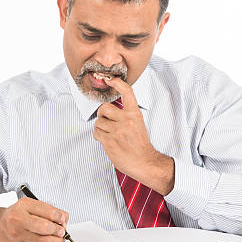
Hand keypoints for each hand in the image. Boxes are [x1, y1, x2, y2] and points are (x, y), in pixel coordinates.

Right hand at [0, 199, 68, 241]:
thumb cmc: (16, 214)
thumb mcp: (30, 205)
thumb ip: (48, 210)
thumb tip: (64, 219)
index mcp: (23, 206)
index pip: (47, 211)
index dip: (60, 217)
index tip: (64, 220)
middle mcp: (18, 220)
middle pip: (45, 227)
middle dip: (59, 230)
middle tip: (63, 230)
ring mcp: (18, 235)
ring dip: (56, 241)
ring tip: (59, 238)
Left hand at [94, 76, 174, 194]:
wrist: (145, 162)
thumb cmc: (140, 144)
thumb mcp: (138, 124)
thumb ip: (126, 115)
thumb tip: (109, 109)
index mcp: (135, 114)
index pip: (127, 93)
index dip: (117, 83)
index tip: (110, 79)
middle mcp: (127, 120)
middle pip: (104, 108)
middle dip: (102, 115)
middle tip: (108, 121)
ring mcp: (118, 131)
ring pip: (98, 123)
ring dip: (101, 128)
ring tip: (111, 135)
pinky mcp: (110, 142)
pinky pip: (96, 133)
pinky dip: (99, 137)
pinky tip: (108, 141)